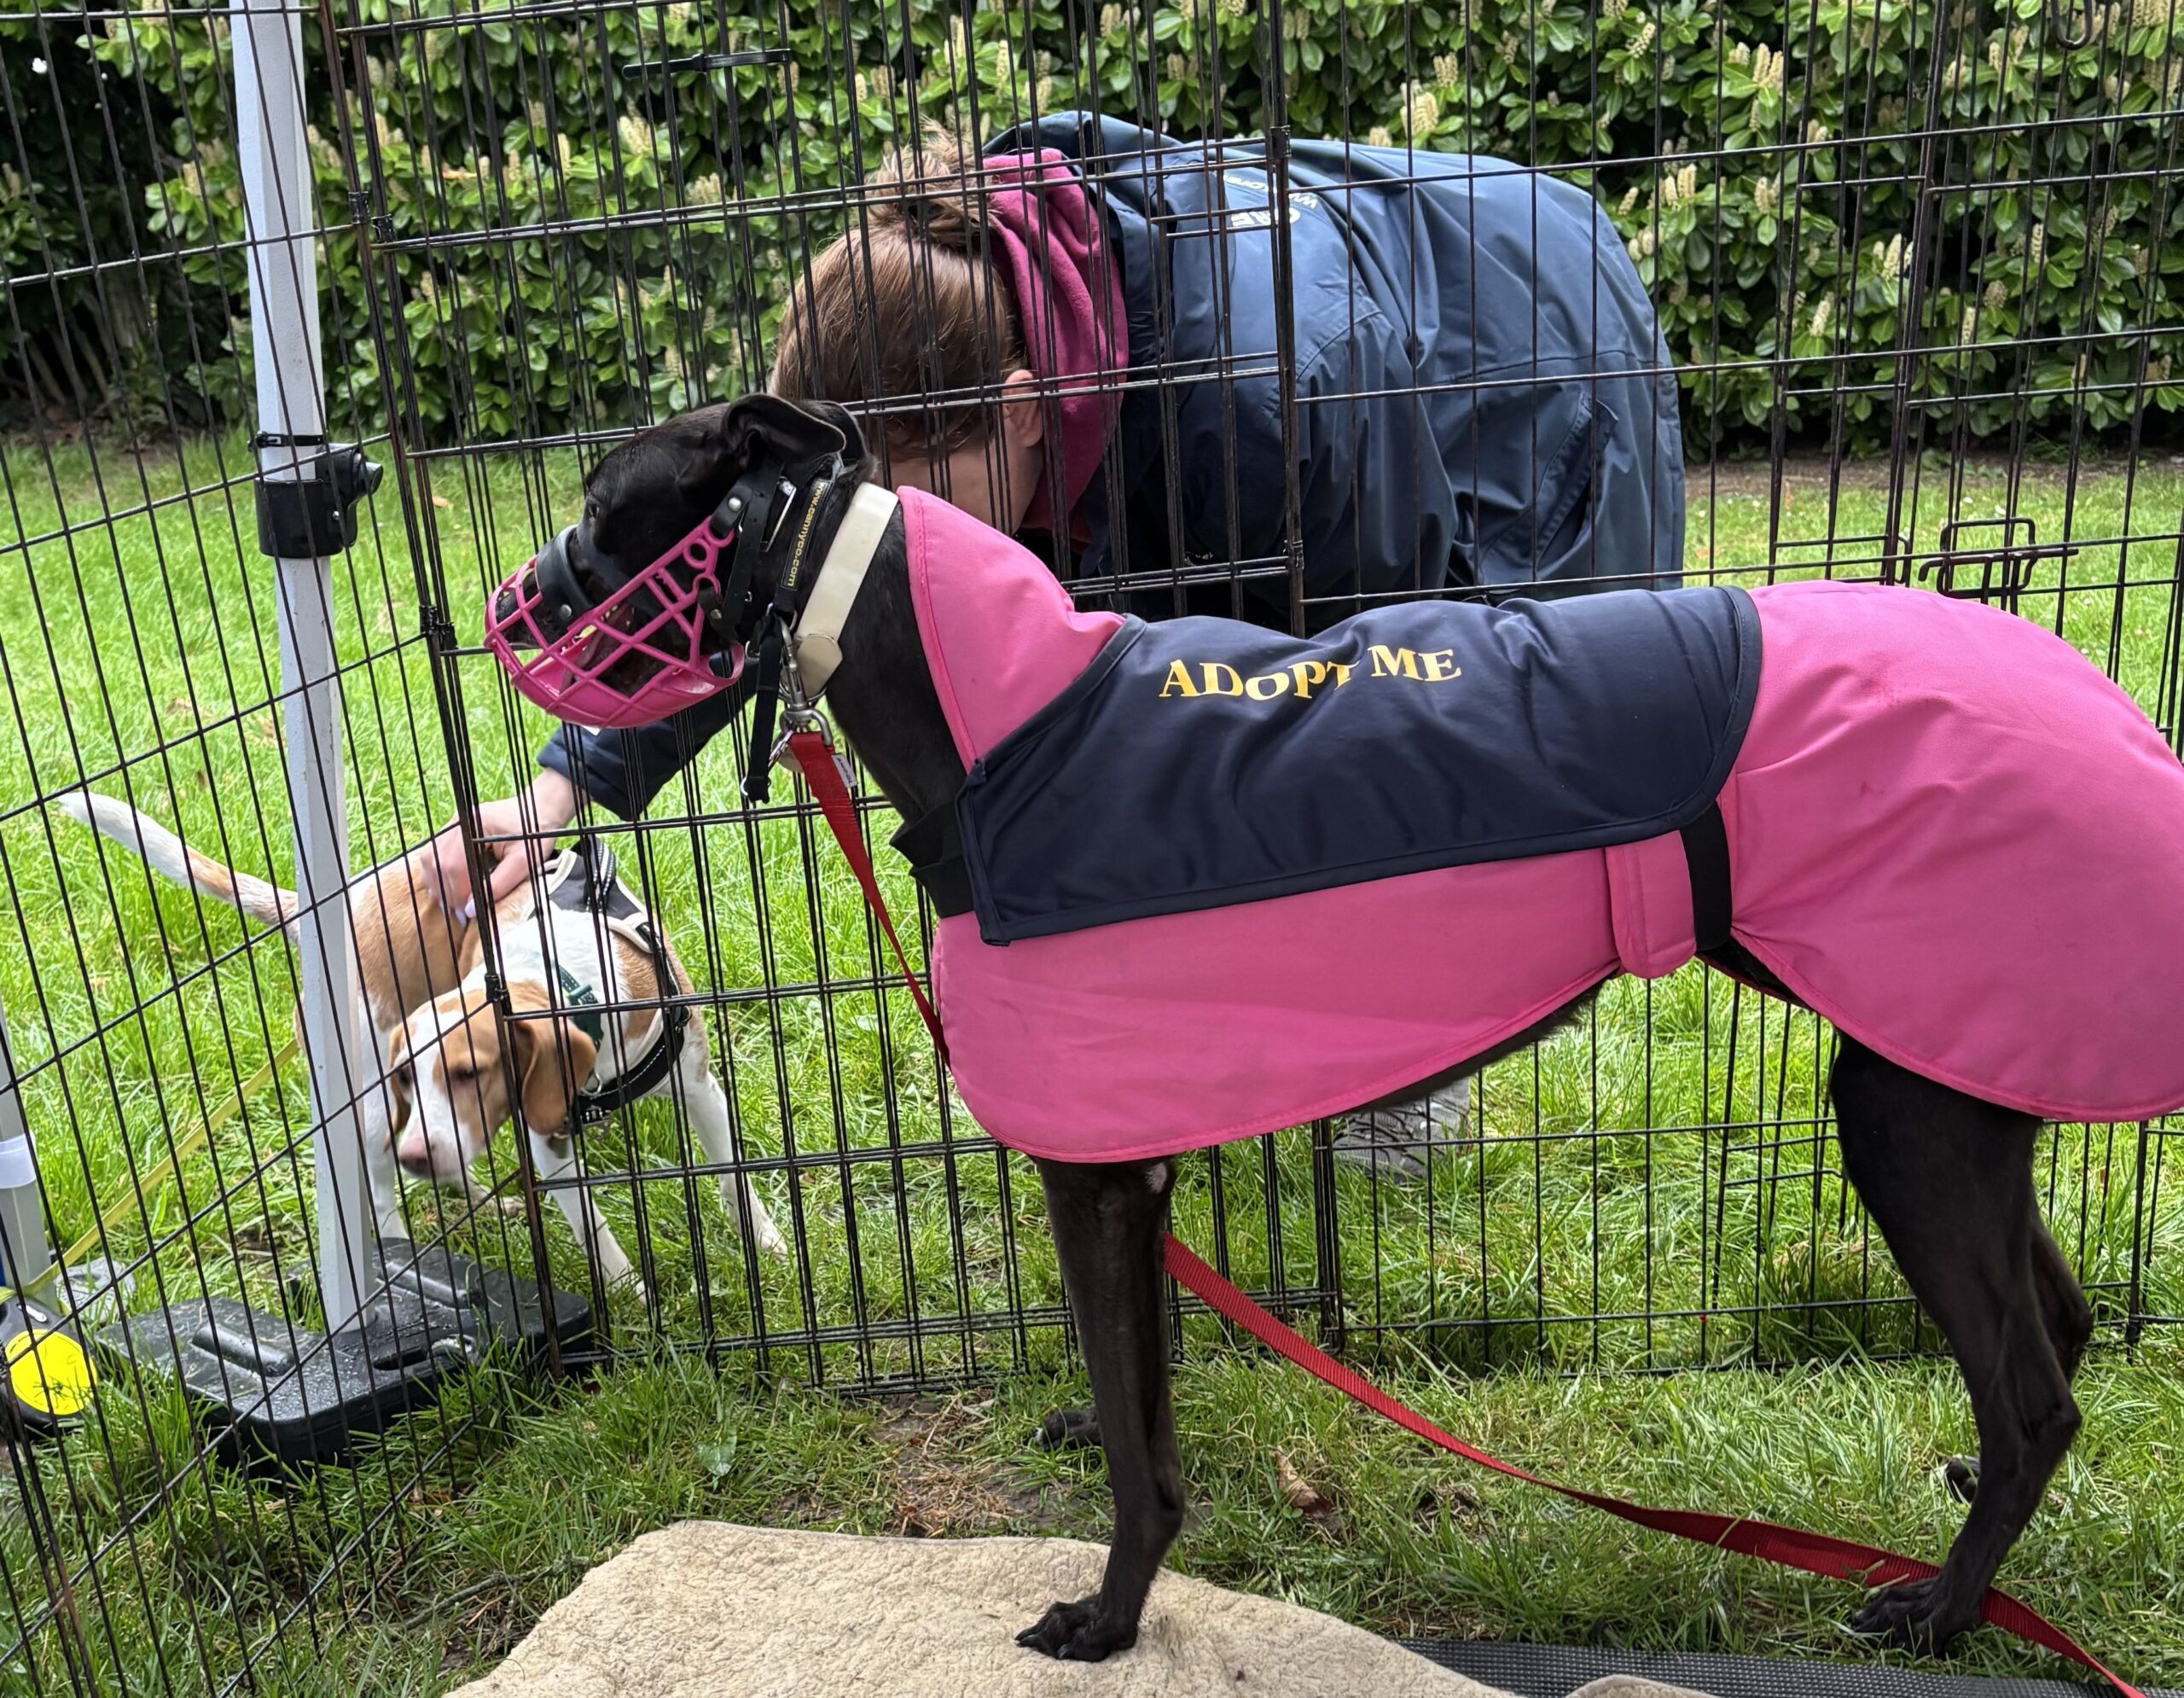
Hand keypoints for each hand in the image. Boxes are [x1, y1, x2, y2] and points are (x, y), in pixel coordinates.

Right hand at [417, 769, 579, 919]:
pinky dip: (438, 873)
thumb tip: (470, 909)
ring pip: (431, 857)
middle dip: (446, 892)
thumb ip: (498, 885)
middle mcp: (460, 821)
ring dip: (437, 884)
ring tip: (450, 905)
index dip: (457, 893)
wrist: (540, 808)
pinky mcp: (455, 828)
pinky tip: (447, 889)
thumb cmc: (537, 834)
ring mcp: (454, 822)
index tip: (465, 914)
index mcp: (476, 824)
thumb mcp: (525, 862)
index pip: (455, 864)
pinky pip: (435, 853)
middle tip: (457, 915)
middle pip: (438, 862)